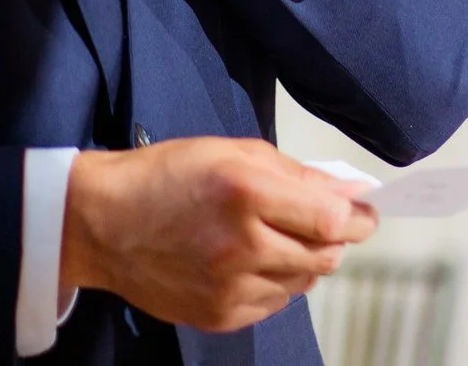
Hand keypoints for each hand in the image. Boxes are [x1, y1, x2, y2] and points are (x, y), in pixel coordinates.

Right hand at [60, 137, 375, 332]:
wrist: (103, 222)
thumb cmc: (167, 177)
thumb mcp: (234, 152)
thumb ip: (296, 173)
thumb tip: (347, 193)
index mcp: (247, 194)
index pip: (331, 221)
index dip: (358, 219)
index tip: (364, 213)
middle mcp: (241, 245)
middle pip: (324, 256)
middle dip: (335, 239)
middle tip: (324, 223)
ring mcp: (228, 287)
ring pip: (303, 283)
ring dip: (304, 260)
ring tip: (277, 238)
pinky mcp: (218, 315)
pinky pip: (273, 304)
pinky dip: (276, 283)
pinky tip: (252, 261)